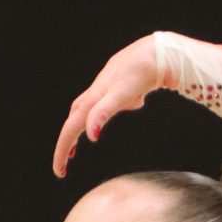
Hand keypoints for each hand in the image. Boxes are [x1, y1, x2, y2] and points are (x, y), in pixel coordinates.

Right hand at [54, 36, 171, 176]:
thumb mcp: (124, 92)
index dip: (63, 148)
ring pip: (86, 111)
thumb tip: (90, 135)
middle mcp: (96, 92)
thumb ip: (104, 112)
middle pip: (74, 120)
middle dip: (66, 143)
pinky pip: (105, 103)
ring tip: (79, 147)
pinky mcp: (120, 84)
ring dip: (79, 130)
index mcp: (94, 97)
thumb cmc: (143, 70)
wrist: (161, 50)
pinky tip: (115, 115)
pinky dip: (101, 115)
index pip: (72, 126)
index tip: (60, 171)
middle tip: (63, 166)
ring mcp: (107, 88)